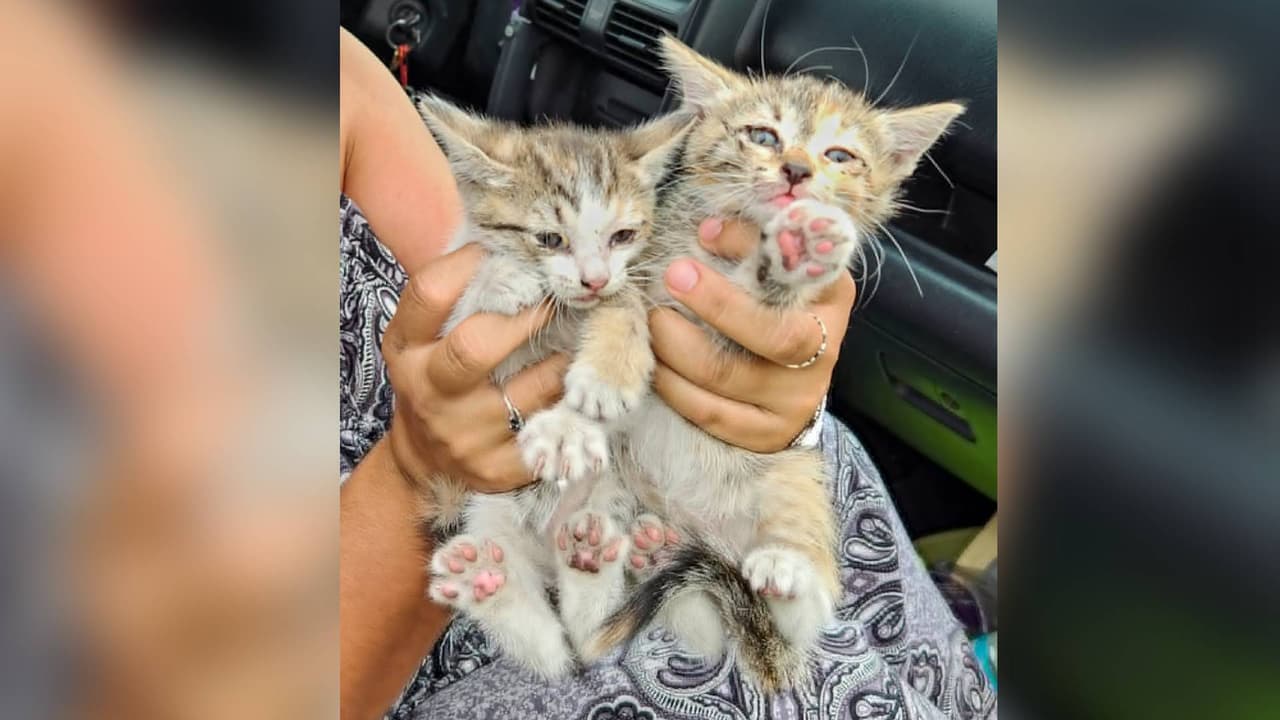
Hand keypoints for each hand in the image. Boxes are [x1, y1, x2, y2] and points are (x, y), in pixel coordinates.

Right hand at [382, 244, 566, 491]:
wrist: (426, 462)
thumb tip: (498, 237)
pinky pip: (549, 429)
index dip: (466, 264)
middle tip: (557, 300)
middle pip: (476, 347)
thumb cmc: (434, 380)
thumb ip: (453, 298)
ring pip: (530, 390)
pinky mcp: (497, 468)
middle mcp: (429, 391)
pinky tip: (577, 391)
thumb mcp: (421, 340)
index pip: (428, 294)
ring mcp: (464, 434)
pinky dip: (569, 406)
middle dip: (527, 318)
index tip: (498, 249)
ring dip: (562, 361)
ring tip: (578, 344)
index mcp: (406, 350)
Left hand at [649, 218, 855, 451]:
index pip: (799, 272)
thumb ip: (753, 246)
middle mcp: (823, 352)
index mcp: (830, 300)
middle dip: (716, 303)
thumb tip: (708, 230)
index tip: (706, 233)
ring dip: (677, 345)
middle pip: (773, 335)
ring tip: (654, 320)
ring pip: (727, 376)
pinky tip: (655, 363)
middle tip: (673, 275)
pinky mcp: (764, 435)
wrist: (793, 385)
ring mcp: (795, 400)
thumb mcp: (777, 272)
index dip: (752, 250)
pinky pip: (708, 412)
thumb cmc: (774, 311)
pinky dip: (672, 386)